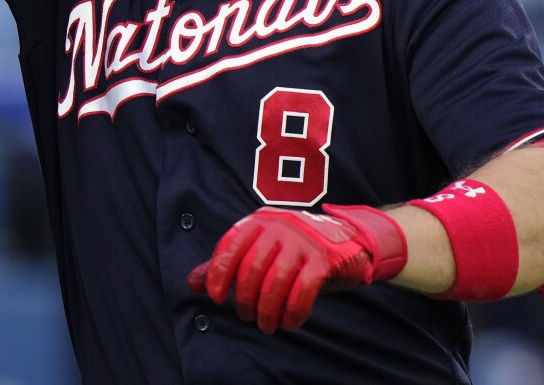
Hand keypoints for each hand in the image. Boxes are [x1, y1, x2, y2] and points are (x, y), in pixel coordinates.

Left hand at [187, 205, 406, 333]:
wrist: (350, 240)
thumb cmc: (297, 250)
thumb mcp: (263, 251)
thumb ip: (229, 265)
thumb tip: (193, 283)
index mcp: (260, 221)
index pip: (230, 245)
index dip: (218, 273)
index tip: (217, 297)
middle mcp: (280, 226)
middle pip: (251, 269)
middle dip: (245, 299)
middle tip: (247, 316)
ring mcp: (304, 241)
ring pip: (275, 283)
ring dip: (267, 311)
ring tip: (266, 324)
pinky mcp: (325, 259)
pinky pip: (302, 292)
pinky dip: (292, 313)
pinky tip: (289, 323)